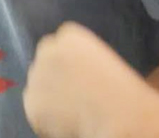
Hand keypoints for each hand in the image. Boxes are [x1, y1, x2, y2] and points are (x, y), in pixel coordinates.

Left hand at [24, 23, 148, 137]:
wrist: (120, 118)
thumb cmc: (128, 92)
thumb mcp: (110, 61)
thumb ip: (87, 57)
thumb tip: (80, 70)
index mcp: (70, 35)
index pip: (61, 43)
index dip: (70, 63)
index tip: (82, 77)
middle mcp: (47, 50)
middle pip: (46, 61)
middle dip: (56, 76)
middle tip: (75, 95)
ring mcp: (36, 76)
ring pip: (38, 86)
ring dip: (49, 96)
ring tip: (72, 111)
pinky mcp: (31, 104)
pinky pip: (35, 111)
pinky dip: (46, 119)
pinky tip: (66, 124)